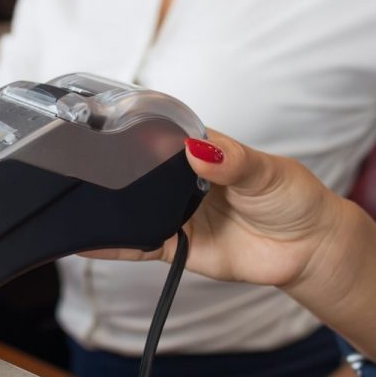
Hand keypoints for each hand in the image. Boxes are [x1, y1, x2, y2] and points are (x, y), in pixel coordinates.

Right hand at [85, 132, 375, 369]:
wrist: (309, 248)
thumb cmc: (293, 198)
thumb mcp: (266, 171)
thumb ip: (232, 161)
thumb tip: (198, 150)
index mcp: (199, 149)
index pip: (155, 135)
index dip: (127, 132)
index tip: (95, 128)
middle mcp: (180, 180)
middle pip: (136, 174)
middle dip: (107, 172)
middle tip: (71, 168)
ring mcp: (176, 213)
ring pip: (131, 210)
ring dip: (104, 208)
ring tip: (66, 202)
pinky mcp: (176, 245)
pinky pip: (138, 245)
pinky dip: (112, 246)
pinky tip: (84, 242)